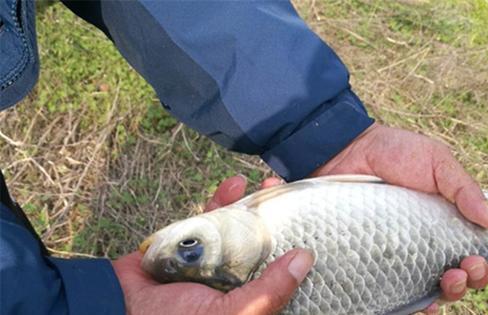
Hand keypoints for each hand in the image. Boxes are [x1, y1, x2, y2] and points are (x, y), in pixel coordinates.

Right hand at [112, 176, 312, 314]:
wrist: (118, 304)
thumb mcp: (232, 314)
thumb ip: (269, 291)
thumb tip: (305, 259)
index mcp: (250, 298)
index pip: (281, 273)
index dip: (296, 248)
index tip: (310, 223)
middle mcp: (235, 279)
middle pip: (263, 244)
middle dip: (276, 218)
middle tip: (289, 195)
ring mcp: (213, 258)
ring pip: (240, 227)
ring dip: (253, 204)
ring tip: (267, 183)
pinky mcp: (191, 241)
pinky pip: (211, 218)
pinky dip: (222, 200)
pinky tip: (234, 184)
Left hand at [313, 123, 487, 312]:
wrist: (347, 152)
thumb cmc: (394, 152)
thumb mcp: (437, 162)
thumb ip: (464, 189)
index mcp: (451, 218)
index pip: (480, 247)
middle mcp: (431, 241)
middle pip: (464, 272)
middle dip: (478, 276)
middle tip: (472, 264)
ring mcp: (405, 254)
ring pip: (438, 287)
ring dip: (454, 290)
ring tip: (452, 277)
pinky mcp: (380, 263)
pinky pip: (402, 293)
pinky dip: (420, 304)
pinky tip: (427, 305)